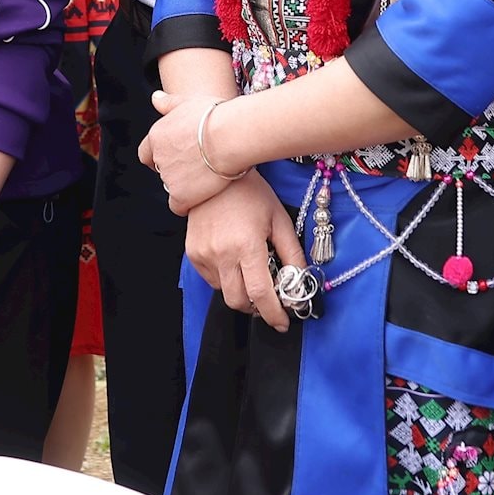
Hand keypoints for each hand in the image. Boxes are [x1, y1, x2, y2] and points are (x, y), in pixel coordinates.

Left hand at [141, 89, 240, 212]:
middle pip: (161, 170)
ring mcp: (168, 177)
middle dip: (175, 169)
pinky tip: (202, 196)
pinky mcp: (181, 195)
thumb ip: (169, 103)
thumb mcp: (188, 102)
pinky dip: (188, 204)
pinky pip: (178, 206)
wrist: (229, 136)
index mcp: (156, 136)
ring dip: (184, 185)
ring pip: (171, 187)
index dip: (158, 157)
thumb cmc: (214, 115)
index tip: (174, 157)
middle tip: (197, 166)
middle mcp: (158, 158)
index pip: (146, 153)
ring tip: (205, 179)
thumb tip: (155, 97)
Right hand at [183, 171, 305, 331]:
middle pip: (239, 301)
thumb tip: (300, 282)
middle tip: (269, 300)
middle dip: (257, 308)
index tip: (283, 322)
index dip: (273, 314)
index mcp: (246, 246)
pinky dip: (226, 279)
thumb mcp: (279, 220)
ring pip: (224, 292)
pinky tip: (234, 262)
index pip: (260, 294)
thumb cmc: (251, 193)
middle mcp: (221, 254)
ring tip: (251, 273)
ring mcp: (203, 254)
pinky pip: (211, 279)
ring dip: (241, 292)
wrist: (215, 172)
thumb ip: (292, 254)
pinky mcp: (193, 253)